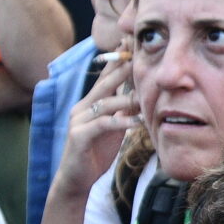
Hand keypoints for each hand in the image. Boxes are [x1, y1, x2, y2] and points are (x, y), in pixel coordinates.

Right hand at [58, 54, 137, 194]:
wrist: (76, 179)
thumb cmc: (95, 152)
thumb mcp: (112, 127)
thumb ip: (121, 110)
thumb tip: (139, 94)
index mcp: (90, 103)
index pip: (106, 76)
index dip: (119, 59)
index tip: (133, 43)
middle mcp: (82, 106)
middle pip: (105, 82)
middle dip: (123, 67)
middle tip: (141, 55)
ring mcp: (78, 120)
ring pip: (106, 102)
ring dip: (128, 98)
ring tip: (147, 95)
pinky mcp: (79, 136)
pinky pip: (104, 124)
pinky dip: (122, 122)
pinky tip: (138, 121)